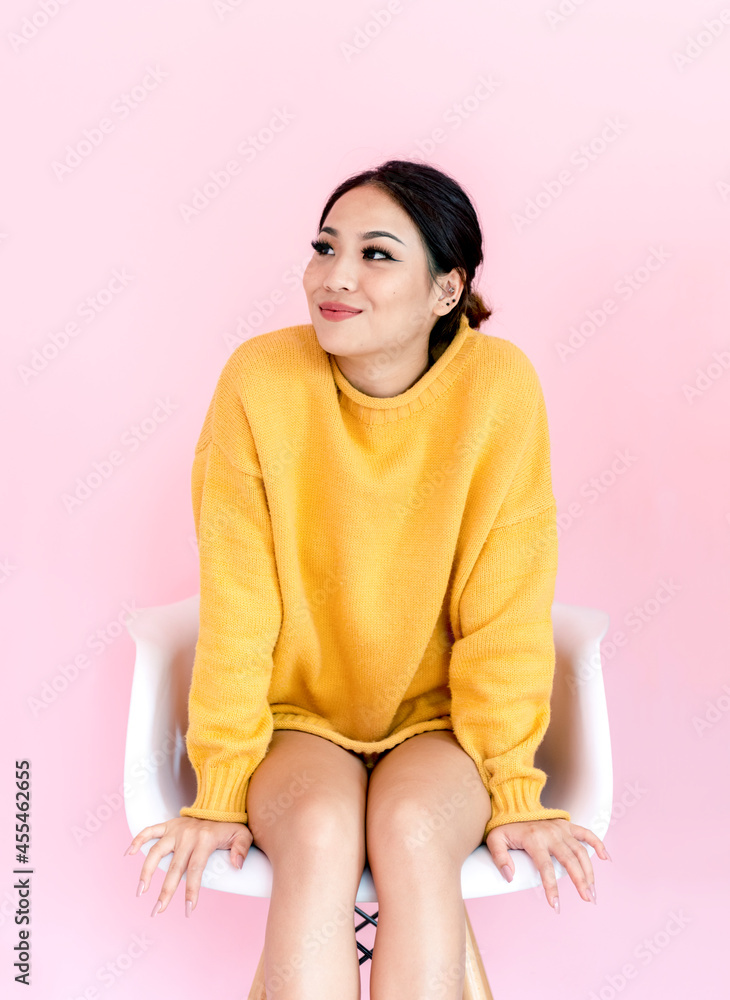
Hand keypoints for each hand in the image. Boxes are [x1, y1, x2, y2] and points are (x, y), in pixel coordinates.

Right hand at [123, 815, 252, 916]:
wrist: (219, 804)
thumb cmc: (230, 826)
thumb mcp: (243, 834)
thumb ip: (242, 849)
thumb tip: (237, 865)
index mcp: (205, 839)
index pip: (195, 869)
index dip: (191, 890)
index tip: (188, 909)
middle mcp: (187, 834)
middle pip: (174, 867)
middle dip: (165, 891)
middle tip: (158, 910)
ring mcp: (175, 829)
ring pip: (156, 851)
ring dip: (146, 871)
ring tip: (141, 891)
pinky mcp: (168, 825)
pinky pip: (149, 831)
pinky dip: (138, 840)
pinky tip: (128, 854)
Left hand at [486, 818, 610, 913]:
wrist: (514, 806)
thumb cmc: (505, 827)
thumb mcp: (495, 839)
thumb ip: (499, 857)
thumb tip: (509, 877)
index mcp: (534, 839)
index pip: (545, 868)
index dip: (551, 888)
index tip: (556, 906)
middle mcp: (551, 834)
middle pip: (569, 861)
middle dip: (580, 881)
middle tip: (587, 899)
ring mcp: (561, 829)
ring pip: (580, 851)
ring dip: (589, 871)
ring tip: (593, 891)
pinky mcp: (567, 825)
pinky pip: (586, 833)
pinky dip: (597, 844)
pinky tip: (605, 858)